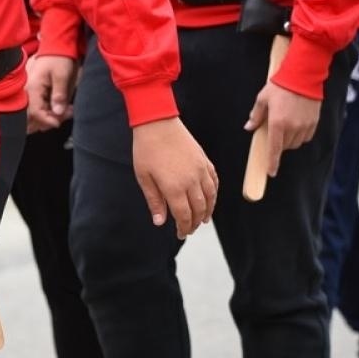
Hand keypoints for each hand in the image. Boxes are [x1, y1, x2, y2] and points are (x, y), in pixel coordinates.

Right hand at [26, 55, 78, 131]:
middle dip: (51, 119)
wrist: (55, 44)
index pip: (35, 112)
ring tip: (66, 110)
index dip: (48, 120)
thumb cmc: (59, 58)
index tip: (59, 122)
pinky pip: (37, 107)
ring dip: (49, 116)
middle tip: (68, 113)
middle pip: (34, 116)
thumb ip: (59, 94)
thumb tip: (58, 112)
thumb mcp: (62, 75)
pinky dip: (48, 111)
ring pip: (36, 113)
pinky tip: (60, 106)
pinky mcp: (34, 91)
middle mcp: (27, 91)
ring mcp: (29, 91)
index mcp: (32, 88)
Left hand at [131, 117, 217, 237]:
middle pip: (199, 209)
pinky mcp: (204, 160)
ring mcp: (200, 170)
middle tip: (190, 230)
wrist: (157, 123)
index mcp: (174, 188)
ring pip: (210, 197)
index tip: (181, 235)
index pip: (184, 216)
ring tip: (204, 220)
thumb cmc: (147, 149)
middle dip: (195, 223)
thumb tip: (160, 222)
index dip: (184, 228)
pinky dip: (214, 193)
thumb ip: (154, 201)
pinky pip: (214, 181)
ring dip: (208, 211)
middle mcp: (191, 181)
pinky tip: (210, 199)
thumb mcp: (144, 177)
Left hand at [243, 81, 321, 177]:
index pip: (274, 149)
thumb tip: (249, 127)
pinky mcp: (314, 122)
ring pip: (296, 143)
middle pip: (285, 146)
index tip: (271, 172)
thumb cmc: (280, 86)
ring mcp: (304, 126)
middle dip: (278, 143)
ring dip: (289, 140)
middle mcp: (292, 128)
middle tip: (275, 131)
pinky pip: (306, 137)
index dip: (272, 163)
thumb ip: (256, 115)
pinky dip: (300, 135)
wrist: (302, 75)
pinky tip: (296, 124)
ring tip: (286, 126)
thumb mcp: (263, 99)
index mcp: (277, 123)